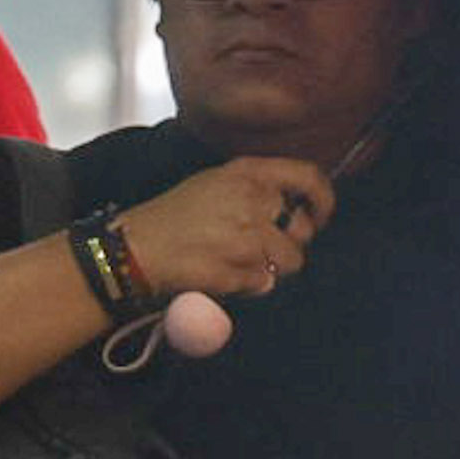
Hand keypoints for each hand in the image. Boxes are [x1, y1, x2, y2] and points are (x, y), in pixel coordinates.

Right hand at [115, 154, 335, 300]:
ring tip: (236, 262)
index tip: (320, 215)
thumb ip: (256, 187)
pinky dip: (248, 285)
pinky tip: (222, 274)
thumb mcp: (214, 182)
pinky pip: (265, 284)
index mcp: (247, 173)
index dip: (324, 200)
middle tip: (260, 247)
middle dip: (289, 244)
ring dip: (270, 268)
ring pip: (290, 262)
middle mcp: (252, 200)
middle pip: (303, 229)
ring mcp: (248, 237)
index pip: (309, 178)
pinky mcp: (241, 271)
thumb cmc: (173, 217)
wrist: (135, 250)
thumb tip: (294, 205)